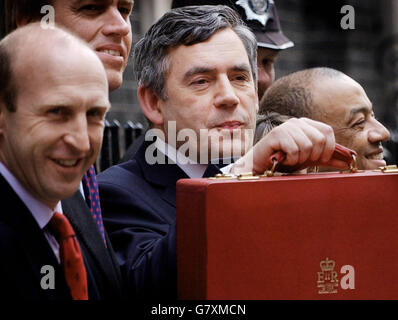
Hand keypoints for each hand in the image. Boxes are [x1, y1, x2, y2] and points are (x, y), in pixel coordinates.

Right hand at [231, 118, 348, 174]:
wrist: (262, 164)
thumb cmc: (285, 160)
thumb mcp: (310, 159)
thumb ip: (328, 158)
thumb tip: (349, 161)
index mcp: (307, 124)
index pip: (328, 131)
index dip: (328, 148)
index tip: (319, 159)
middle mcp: (297, 122)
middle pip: (319, 139)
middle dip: (313, 156)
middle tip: (301, 160)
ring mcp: (286, 127)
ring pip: (306, 146)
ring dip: (299, 159)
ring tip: (290, 159)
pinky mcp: (276, 134)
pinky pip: (294, 149)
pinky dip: (290, 160)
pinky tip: (282, 159)